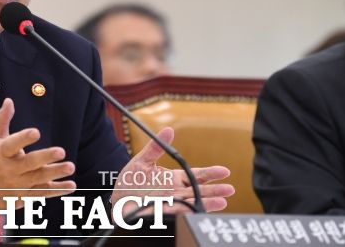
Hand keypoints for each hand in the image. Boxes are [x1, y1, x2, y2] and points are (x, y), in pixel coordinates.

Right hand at [0, 98, 76, 210]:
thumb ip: (2, 120)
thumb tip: (9, 101)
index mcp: (2, 152)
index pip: (12, 144)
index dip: (23, 138)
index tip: (35, 132)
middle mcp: (10, 169)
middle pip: (29, 163)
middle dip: (45, 157)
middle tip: (61, 151)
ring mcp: (18, 184)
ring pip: (38, 179)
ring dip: (55, 173)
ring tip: (69, 167)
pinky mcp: (24, 196)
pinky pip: (42, 193)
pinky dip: (57, 190)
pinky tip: (70, 186)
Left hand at [111, 127, 234, 215]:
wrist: (115, 200)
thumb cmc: (129, 182)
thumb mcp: (142, 161)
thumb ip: (156, 147)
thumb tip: (169, 130)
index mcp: (172, 178)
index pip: (195, 175)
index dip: (210, 173)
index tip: (225, 171)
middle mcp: (175, 192)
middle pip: (198, 190)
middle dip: (214, 190)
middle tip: (229, 189)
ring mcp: (170, 203)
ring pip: (192, 203)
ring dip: (206, 203)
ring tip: (222, 202)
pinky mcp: (162, 214)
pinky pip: (177, 212)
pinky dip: (187, 210)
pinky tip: (197, 209)